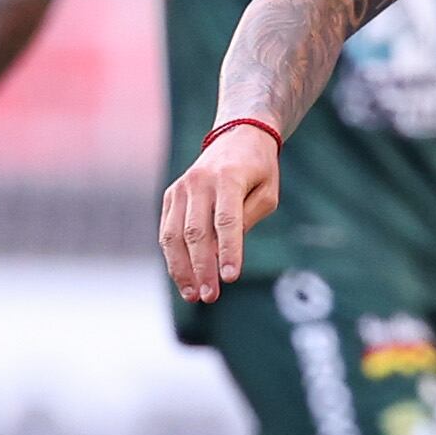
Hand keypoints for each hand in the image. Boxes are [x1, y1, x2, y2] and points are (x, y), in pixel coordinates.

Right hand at [159, 124, 282, 301]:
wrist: (237, 138)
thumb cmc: (259, 170)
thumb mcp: (267, 193)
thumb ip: (247, 221)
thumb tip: (223, 253)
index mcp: (228, 179)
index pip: (227, 221)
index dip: (228, 251)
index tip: (230, 278)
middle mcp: (199, 182)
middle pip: (196, 232)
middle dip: (202, 268)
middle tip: (210, 296)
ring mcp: (181, 188)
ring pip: (174, 235)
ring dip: (182, 268)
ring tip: (193, 295)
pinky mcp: (171, 195)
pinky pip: (167, 231)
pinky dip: (173, 257)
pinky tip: (183, 278)